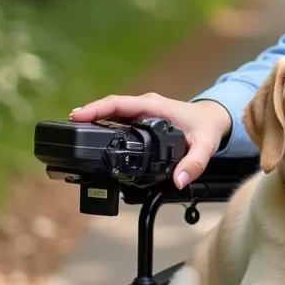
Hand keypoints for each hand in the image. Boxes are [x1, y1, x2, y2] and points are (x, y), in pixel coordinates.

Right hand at [69, 94, 231, 189]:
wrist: (214, 119)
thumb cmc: (208, 127)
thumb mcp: (205, 145)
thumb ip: (194, 163)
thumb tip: (179, 180)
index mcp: (155, 106)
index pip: (119, 103)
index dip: (97, 109)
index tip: (77, 116)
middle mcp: (146, 107)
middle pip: (111, 108)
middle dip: (89, 116)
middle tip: (70, 130)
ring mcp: (143, 113)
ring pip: (113, 115)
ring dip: (95, 122)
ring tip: (76, 135)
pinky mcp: (142, 121)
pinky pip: (120, 121)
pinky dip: (106, 127)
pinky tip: (96, 139)